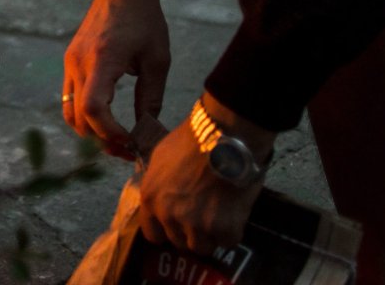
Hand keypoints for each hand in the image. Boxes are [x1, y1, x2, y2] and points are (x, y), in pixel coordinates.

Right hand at [62, 0, 170, 159]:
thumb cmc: (145, 21)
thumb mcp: (157, 60)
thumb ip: (150, 97)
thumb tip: (147, 130)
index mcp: (102, 61)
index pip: (92, 108)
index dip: (109, 132)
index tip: (131, 140)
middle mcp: (79, 63)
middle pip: (77, 116)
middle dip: (101, 139)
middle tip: (127, 149)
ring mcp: (70, 62)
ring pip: (69, 110)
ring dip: (90, 129)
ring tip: (116, 138)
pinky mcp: (70, 60)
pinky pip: (70, 96)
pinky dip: (85, 113)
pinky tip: (107, 117)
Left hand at [136, 95, 272, 254]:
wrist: (224, 136)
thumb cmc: (191, 140)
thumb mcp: (160, 158)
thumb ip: (158, 183)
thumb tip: (161, 195)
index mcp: (150, 198)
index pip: (152, 234)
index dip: (166, 231)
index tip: (177, 225)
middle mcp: (169, 216)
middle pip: (178, 242)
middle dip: (189, 232)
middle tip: (203, 217)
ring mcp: (197, 225)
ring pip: (202, 247)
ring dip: (210, 236)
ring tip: (219, 216)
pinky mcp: (224, 229)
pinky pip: (227, 241)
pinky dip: (232, 231)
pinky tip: (233, 213)